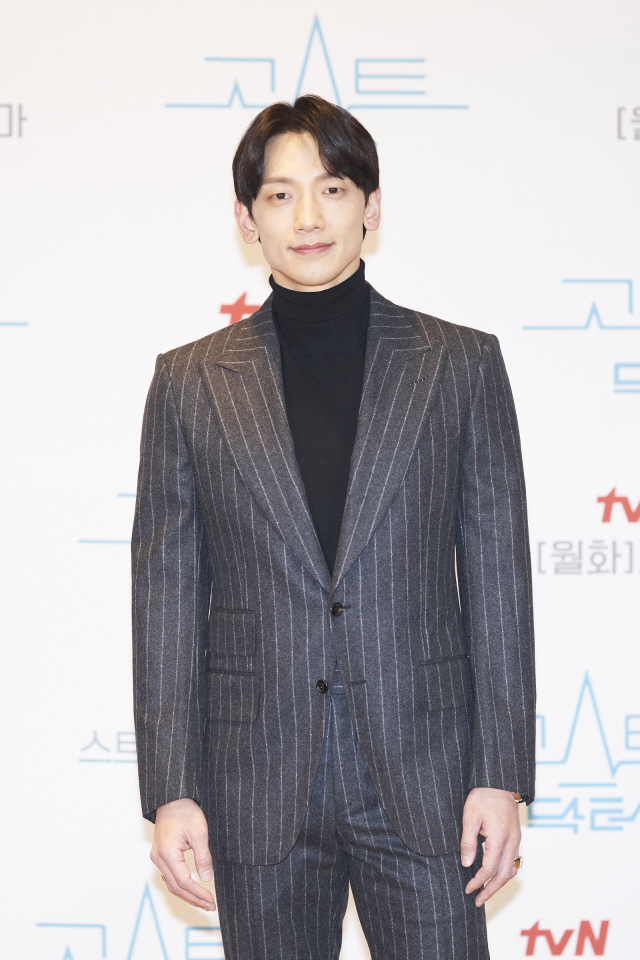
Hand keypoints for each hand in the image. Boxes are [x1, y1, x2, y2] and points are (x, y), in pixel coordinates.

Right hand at [151, 798, 215, 911]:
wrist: (172, 799)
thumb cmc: (186, 812)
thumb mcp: (200, 833)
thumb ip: (203, 857)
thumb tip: (207, 878)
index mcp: (167, 853)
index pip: (183, 882)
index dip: (198, 893)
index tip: (211, 900)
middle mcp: (159, 858)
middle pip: (176, 887)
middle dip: (193, 898)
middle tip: (210, 905)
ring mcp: (158, 857)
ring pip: (171, 883)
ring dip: (187, 894)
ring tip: (203, 901)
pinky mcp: (160, 854)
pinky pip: (170, 875)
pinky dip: (181, 885)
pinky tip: (192, 889)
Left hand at [460, 787, 520, 906]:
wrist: (499, 782)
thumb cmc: (482, 797)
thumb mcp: (470, 817)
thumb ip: (468, 842)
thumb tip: (466, 864)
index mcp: (499, 837)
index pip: (489, 868)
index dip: (477, 881)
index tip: (467, 889)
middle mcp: (512, 842)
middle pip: (504, 875)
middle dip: (490, 890)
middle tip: (478, 901)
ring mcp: (516, 840)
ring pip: (511, 870)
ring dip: (499, 883)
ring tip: (485, 892)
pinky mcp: (516, 837)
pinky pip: (513, 861)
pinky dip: (504, 872)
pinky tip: (494, 876)